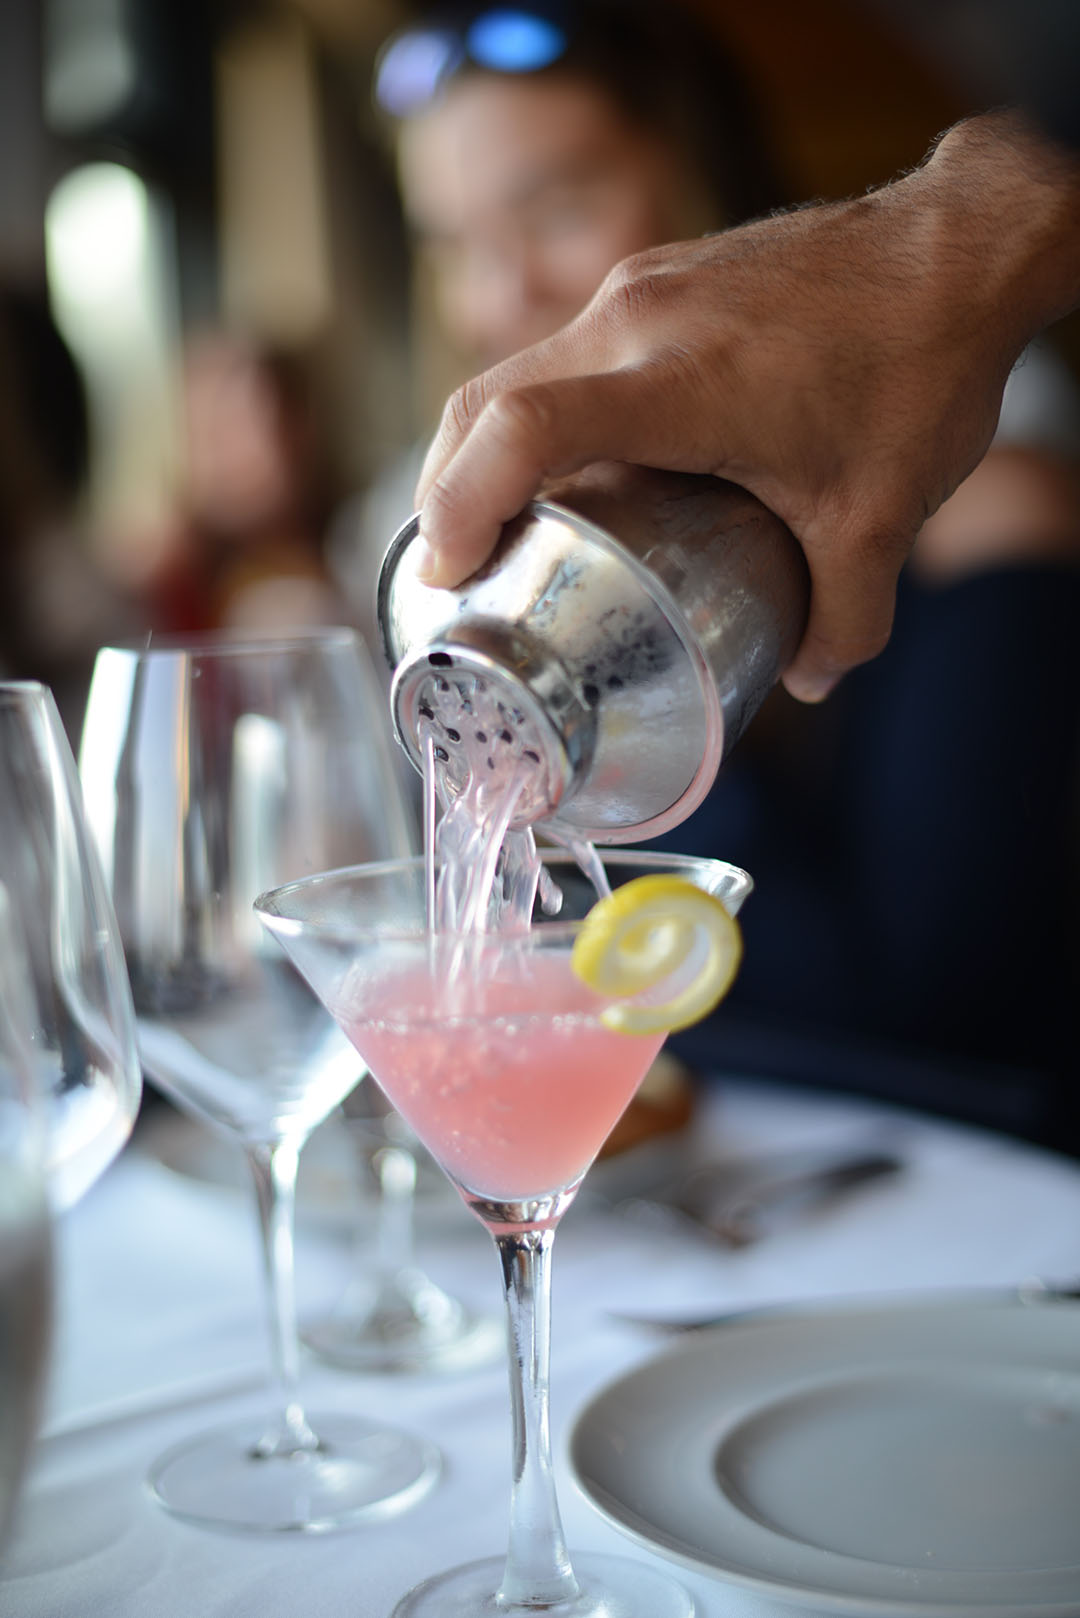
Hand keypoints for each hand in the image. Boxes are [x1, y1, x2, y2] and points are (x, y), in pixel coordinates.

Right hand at [415, 113, 1079, 699]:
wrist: (958, 246)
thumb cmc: (918, 364)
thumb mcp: (881, 516)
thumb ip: (844, 618)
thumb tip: (810, 678)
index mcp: (683, 379)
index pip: (525, 426)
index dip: (459, 501)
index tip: (445, 569)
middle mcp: (638, 317)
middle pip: (486, 400)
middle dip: (444, 490)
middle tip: (450, 571)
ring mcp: (641, 287)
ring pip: (515, 367)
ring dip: (482, 448)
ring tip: (490, 528)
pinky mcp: (656, 277)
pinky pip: (563, 350)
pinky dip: (535, 413)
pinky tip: (565, 467)